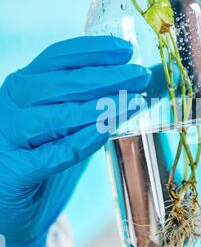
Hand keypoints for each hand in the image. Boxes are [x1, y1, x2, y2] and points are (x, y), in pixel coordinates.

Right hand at [0, 36, 150, 246]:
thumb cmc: (38, 149)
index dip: (94, 50)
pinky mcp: (15, 170)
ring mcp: (9, 135)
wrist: (4, 197)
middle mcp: (11, 103)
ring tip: (135, 102)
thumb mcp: (59, 116)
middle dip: (108, 76)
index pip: (59, 57)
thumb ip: (87, 97)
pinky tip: (106, 131)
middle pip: (63, 82)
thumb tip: (138, 78)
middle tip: (140, 76)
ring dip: (102, 108)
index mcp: (23, 84)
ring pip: (60, 115)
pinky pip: (55, 153)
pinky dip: (83, 141)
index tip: (127, 49)